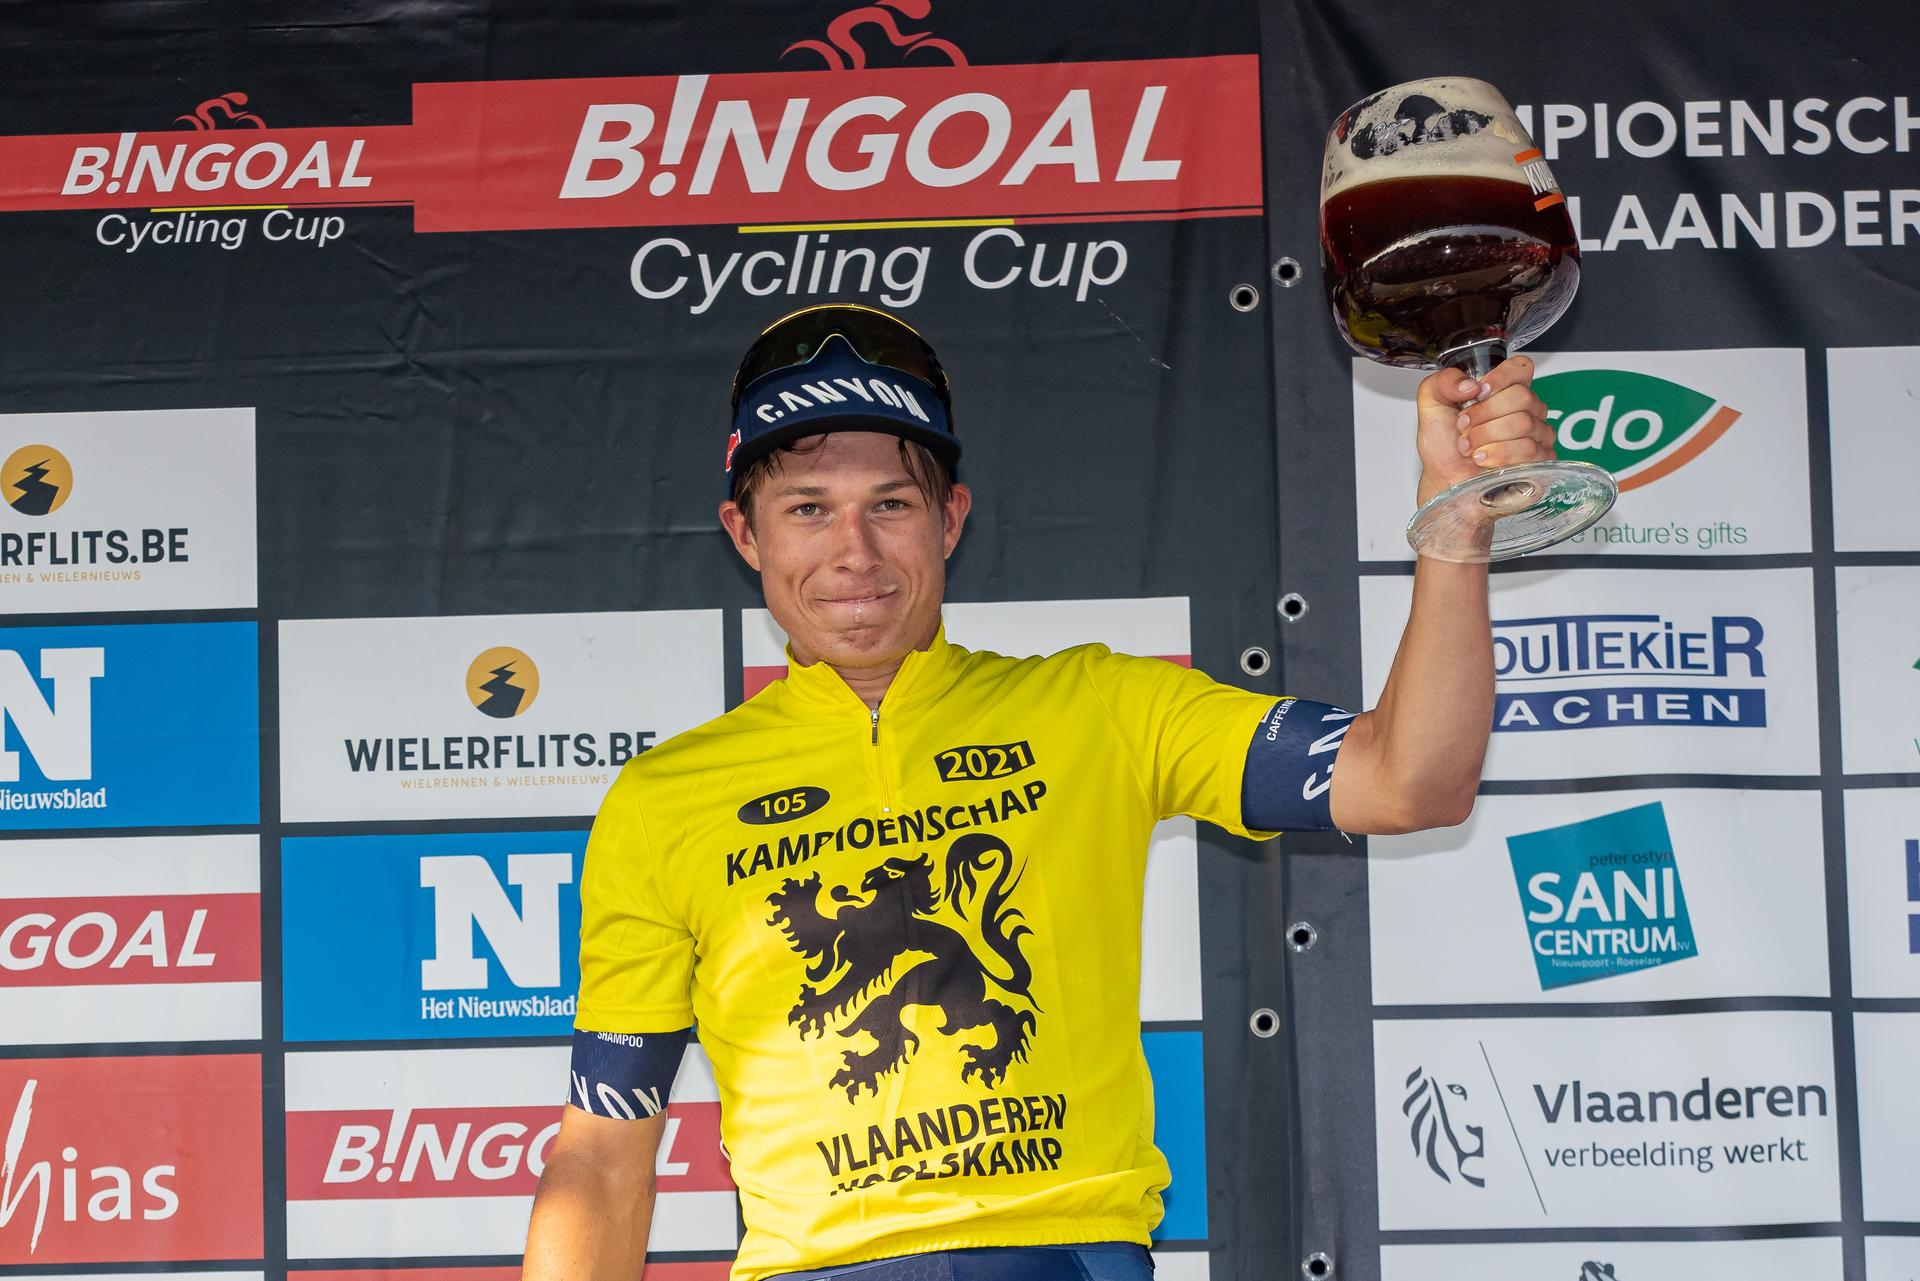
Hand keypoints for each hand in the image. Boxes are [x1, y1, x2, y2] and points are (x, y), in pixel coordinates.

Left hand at [1413, 355, 1555, 508]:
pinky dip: (1498, 455)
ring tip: (1470, 447)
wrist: (1444, 480)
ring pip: (1523, 423)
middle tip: (1464, 428)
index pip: (1521, 368)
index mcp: (1504, 390)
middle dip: (1483, 414)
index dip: (1500, 378)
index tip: (1477, 393)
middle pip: (1521, 396)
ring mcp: (1536, 434)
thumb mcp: (1432, 404)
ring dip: (1486, 437)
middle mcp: (1525, 409)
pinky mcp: (1540, 460)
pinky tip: (1484, 460)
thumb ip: (1443, 382)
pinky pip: (1529, 449)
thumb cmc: (1443, 446)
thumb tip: (1470, 384)